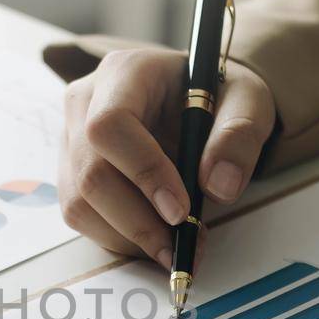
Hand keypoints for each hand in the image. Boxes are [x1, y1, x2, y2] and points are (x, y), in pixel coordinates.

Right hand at [59, 48, 276, 266]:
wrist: (196, 99)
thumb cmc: (217, 96)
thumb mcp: (247, 101)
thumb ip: (239, 135)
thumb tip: (219, 186)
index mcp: (124, 72)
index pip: (110, 125)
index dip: (142, 172)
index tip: (180, 211)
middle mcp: (85, 102)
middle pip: (90, 173)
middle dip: (137, 221)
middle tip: (182, 245)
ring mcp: (71, 138)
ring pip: (79, 203)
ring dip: (127, 237)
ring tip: (174, 245)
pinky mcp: (71, 171)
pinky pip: (81, 215)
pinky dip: (118, 237)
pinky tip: (154, 236)